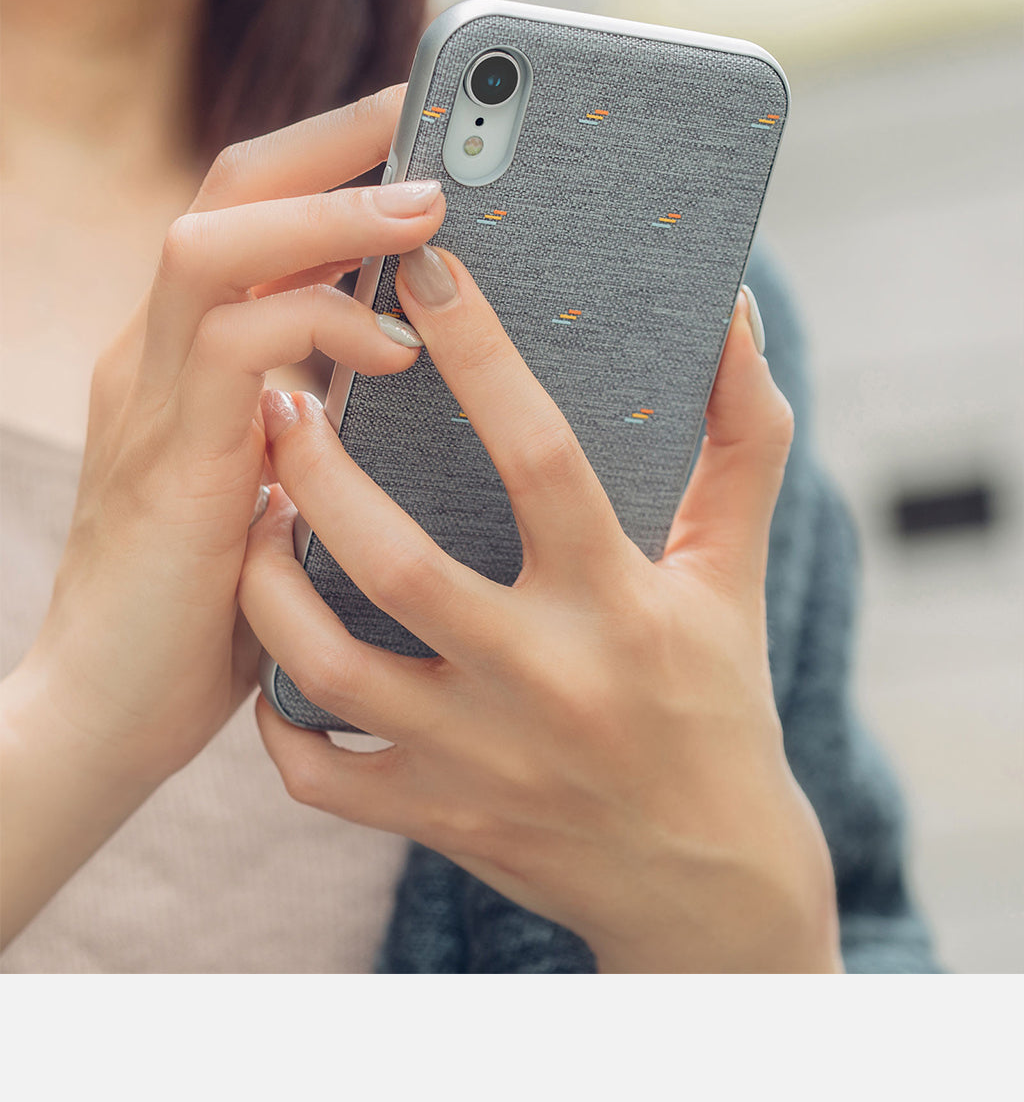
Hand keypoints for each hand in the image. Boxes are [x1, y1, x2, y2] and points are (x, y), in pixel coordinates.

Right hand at [5, 86, 445, 786]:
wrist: (112, 711)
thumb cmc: (213, 601)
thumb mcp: (276, 483)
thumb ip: (314, 418)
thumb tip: (402, 365)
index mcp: (186, 356)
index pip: (245, 212)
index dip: (327, 157)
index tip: (416, 129)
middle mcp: (157, 353)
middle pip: (225, 190)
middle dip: (332, 145)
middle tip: (430, 124)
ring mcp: (150, 398)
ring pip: (216, 243)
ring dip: (330, 218)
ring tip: (426, 218)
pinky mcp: (169, 458)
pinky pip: (237, 348)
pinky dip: (322, 326)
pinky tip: (391, 354)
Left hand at [243, 246, 842, 972]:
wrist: (707, 883)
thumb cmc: (719, 704)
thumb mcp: (737, 569)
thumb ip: (745, 437)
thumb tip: (735, 315)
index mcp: (619, 603)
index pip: (542, 458)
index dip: (481, 353)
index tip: (423, 270)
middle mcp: (542, 680)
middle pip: (399, 564)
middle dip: (320, 468)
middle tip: (278, 392)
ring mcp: (477, 758)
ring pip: (329, 666)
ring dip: (269, 579)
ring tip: (252, 507)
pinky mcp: (434, 816)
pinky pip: (317, 771)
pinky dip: (276, 711)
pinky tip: (276, 646)